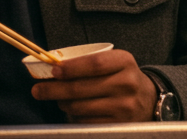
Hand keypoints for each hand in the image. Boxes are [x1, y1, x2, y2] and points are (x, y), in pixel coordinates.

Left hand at [30, 49, 157, 122]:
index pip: (94, 64)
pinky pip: (87, 121)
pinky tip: (72, 111)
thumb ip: (88, 62)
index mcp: (124, 61)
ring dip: (63, 104)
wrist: (148, 100)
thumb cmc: (121, 77)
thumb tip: (52, 69)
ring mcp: (124, 106)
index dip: (71, 68)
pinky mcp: (119, 124)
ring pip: (81, 107)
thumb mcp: (113, 62)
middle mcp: (127, 83)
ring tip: (58, 100)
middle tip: (37, 90)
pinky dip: (74, 117)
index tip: (53, 71)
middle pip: (82, 88)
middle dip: (54, 90)